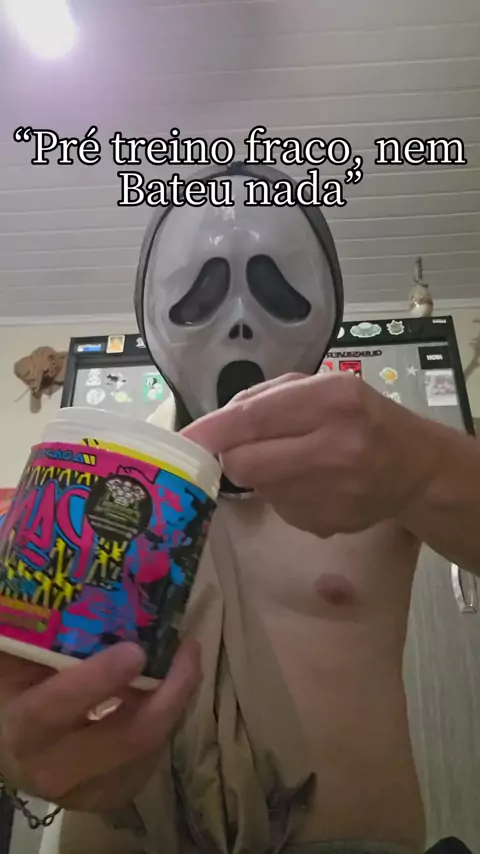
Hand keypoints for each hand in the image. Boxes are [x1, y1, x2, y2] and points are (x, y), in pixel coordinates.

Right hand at [0, 639, 199, 810]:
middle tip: (188, 647)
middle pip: (129, 738)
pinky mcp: (111, 795)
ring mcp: (87, 790)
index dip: (98, 681)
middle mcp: (53, 768)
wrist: (10, 744)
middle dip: (170, 692)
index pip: (57, 709)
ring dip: (176, 699)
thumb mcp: (19, 658)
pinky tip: (167, 689)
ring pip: (151, 747)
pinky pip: (154, 758)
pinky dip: (168, 719)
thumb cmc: (17, 688)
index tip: (136, 651)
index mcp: (24, 727)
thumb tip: (69, 577)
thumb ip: (42, 631)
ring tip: (184, 657)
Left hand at [182, 372, 438, 538]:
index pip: (253, 419)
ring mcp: (332, 493)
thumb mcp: (323, 387)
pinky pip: (280, 508)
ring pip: (259, 488)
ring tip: (299, 462)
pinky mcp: (326, 524)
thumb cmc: (362, 417)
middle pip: (245, 464)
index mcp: (331, 401)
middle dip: (236, 456)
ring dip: (264, 475)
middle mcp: (333, 447)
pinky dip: (285, 495)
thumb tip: (214, 426)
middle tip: (251, 448)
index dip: (212, 432)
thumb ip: (267, 398)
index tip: (183, 442)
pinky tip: (315, 484)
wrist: (413, 468)